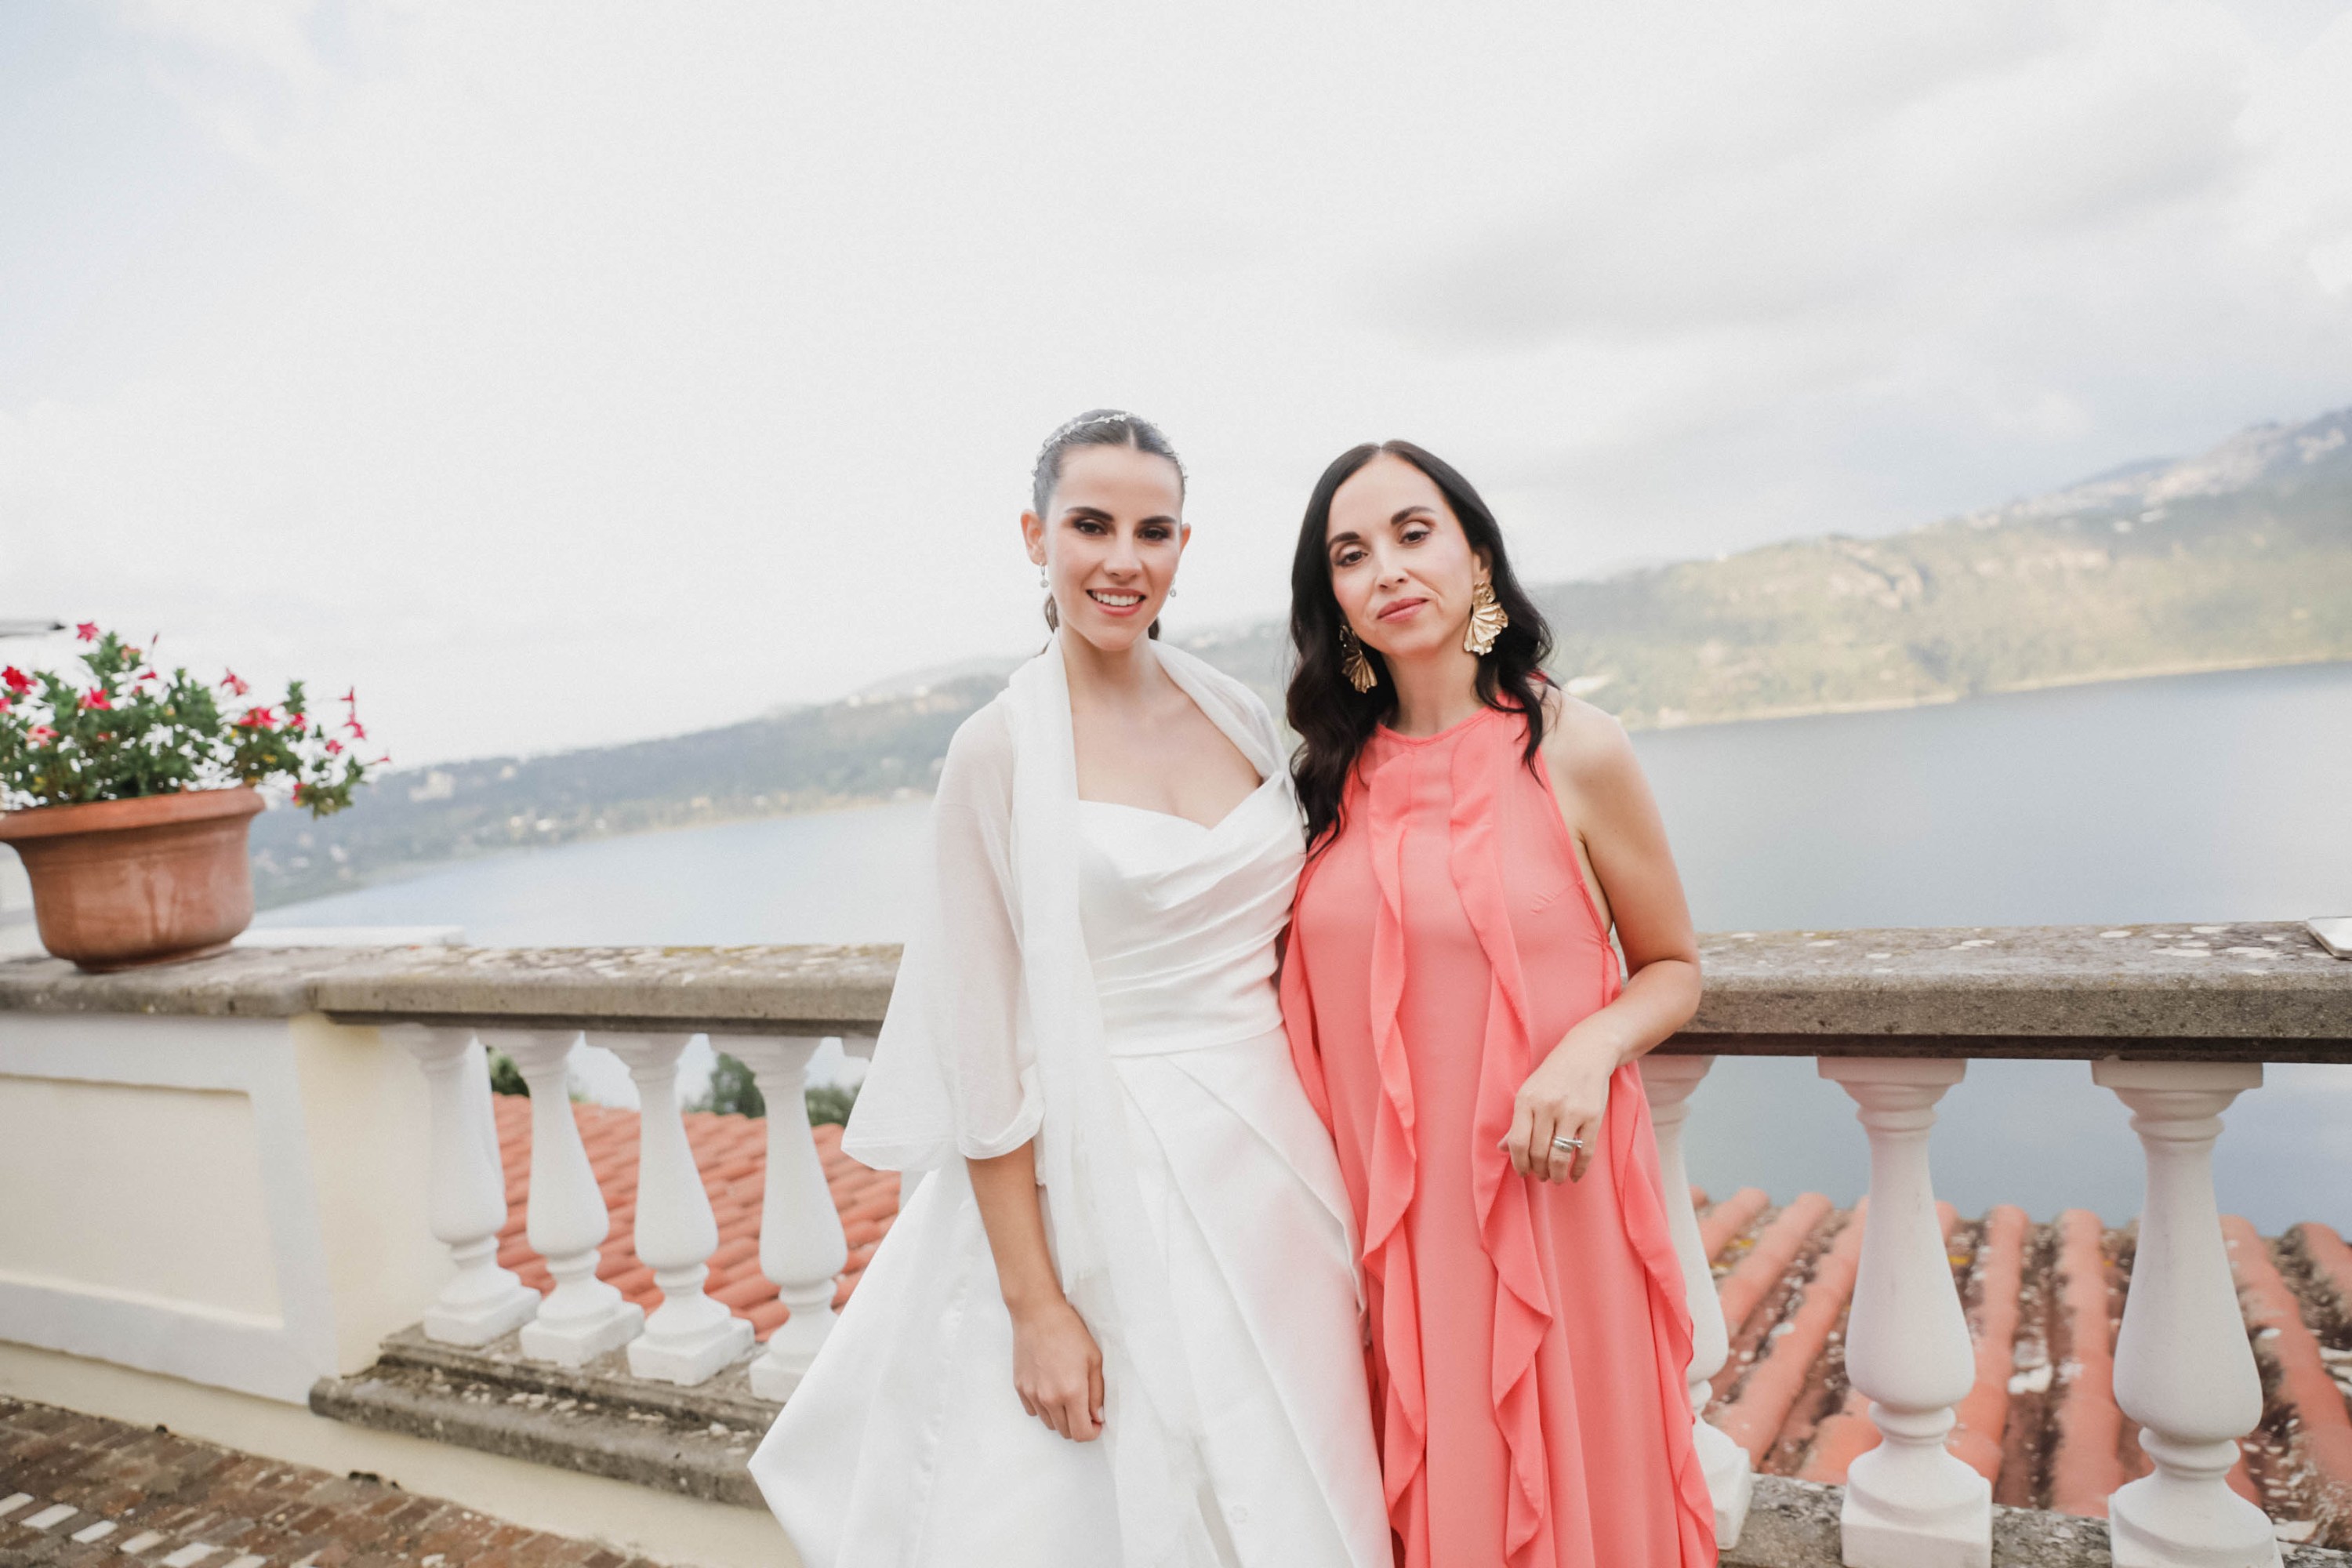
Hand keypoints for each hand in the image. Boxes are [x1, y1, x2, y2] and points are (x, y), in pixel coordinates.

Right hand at [1009, 1296, 1104, 1441]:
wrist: (1038, 1313)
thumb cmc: (1069, 1331)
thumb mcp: (1094, 1359)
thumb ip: (1097, 1393)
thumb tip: (1097, 1416)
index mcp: (1072, 1392)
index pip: (1081, 1433)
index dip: (1092, 1432)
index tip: (1096, 1422)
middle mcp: (1049, 1398)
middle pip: (1065, 1432)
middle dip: (1078, 1425)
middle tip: (1085, 1408)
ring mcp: (1032, 1394)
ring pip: (1049, 1424)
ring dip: (1061, 1417)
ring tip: (1067, 1395)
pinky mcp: (1020, 1388)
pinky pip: (1034, 1411)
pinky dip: (1044, 1408)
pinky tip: (1051, 1389)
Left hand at [1504, 1032, 1614, 1182]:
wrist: (1587, 1053)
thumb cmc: (1554, 1075)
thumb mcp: (1529, 1092)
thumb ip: (1517, 1122)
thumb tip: (1501, 1148)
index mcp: (1526, 1100)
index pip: (1518, 1142)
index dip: (1519, 1163)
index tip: (1522, 1172)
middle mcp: (1547, 1106)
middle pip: (1538, 1153)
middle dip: (1538, 1171)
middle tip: (1541, 1176)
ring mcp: (1572, 1112)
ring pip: (1560, 1156)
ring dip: (1557, 1174)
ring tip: (1556, 1178)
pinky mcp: (1593, 1117)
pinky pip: (1585, 1152)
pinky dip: (1579, 1169)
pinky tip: (1574, 1175)